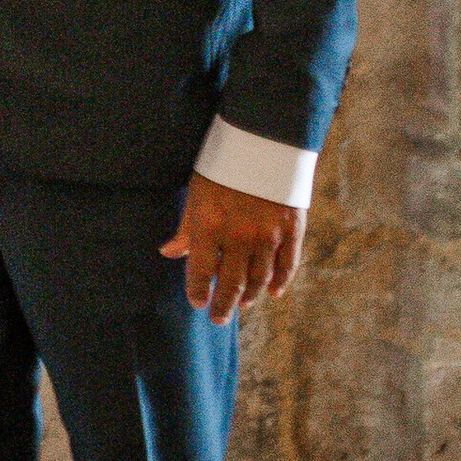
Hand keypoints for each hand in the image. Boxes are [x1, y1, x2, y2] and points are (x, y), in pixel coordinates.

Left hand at [162, 172, 302, 321]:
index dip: (198, 292)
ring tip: (241, 305)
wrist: (264, 140)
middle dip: (223, 306)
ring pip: (259, 279)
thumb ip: (186, 229)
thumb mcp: (197, 194)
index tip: (197, 302)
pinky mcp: (292, 230)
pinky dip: (279, 282)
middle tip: (217, 319)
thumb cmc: (223, 166)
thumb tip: (168, 253)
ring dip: (249, 296)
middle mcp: (240, 237)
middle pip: (232, 284)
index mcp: (210, 228)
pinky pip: (287, 265)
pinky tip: (272, 292)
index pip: (201, 273)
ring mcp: (269, 236)